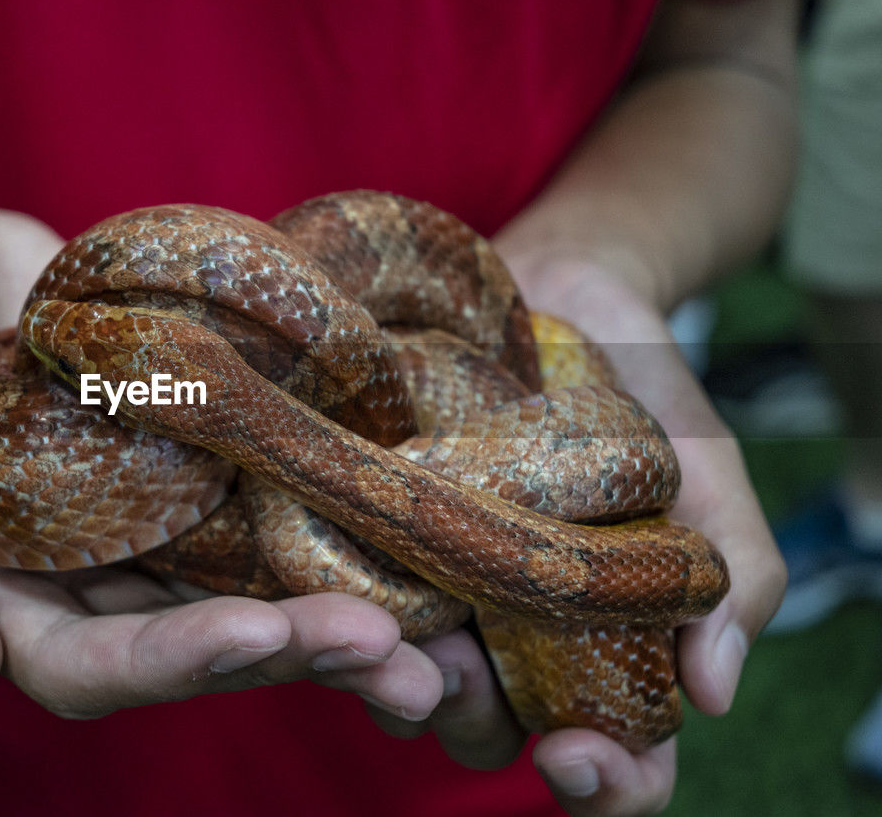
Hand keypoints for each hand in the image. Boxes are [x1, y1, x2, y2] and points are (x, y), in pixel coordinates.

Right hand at [0, 183, 445, 717]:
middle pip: (192, 638)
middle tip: (397, 652)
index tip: (259, 636)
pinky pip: (256, 485)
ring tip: (436, 616)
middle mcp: (77, 565)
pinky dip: (324, 507)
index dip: (169, 662)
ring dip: (334, 601)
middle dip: (290, 650)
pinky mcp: (182, 442)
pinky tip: (400, 506)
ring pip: (243, 576)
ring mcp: (137, 506)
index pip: (83, 665)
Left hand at [365, 258, 786, 815]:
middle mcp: (507, 641)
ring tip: (395, 621)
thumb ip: (733, 574)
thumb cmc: (648, 405)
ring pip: (399, 678)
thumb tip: (711, 691)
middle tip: (461, 666)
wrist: (567, 299)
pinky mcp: (371, 537)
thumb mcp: (709, 480)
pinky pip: (338, 590)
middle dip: (470, 717)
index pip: (611, 763)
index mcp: (598, 656)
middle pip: (484, 731)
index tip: (579, 757)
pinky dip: (335, 596)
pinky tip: (333, 573)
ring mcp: (433, 591)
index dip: (604, 786)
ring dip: (392, 671)